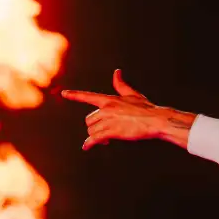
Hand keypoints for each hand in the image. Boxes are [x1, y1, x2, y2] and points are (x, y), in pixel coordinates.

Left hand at [61, 71, 195, 149]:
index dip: (75, 95)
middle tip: (104, 133)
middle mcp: (106, 109)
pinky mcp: (112, 132)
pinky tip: (87, 147)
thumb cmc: (146, 108)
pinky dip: (90, 143)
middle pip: (89, 120)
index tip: (63, 93)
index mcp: (109, 99)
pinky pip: (94, 138)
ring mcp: (108, 121)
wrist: (155, 120)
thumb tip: (116, 72)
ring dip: (96, 136)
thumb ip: (121, 85)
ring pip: (91, 130)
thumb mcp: (132, 95)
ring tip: (106, 139)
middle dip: (94, 127)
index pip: (88, 96)